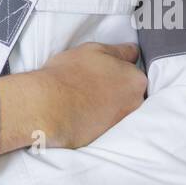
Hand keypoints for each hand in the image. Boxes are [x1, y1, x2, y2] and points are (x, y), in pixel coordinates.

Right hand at [0, 42, 145, 154]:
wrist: (49, 107)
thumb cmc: (70, 74)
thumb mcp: (95, 49)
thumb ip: (119, 51)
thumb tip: (132, 52)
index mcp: (136, 79)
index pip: (133, 67)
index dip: (117, 64)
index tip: (104, 65)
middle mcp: (135, 102)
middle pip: (128, 88)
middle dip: (115, 83)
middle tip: (91, 78)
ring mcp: (121, 121)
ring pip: (117, 105)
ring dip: (105, 100)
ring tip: (83, 94)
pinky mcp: (105, 135)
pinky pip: (104, 119)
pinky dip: (96, 114)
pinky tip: (81, 108)